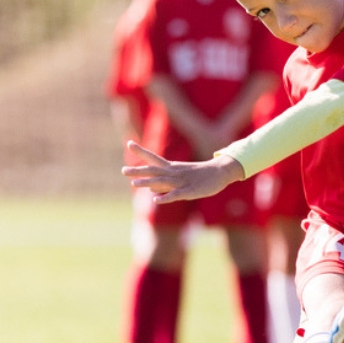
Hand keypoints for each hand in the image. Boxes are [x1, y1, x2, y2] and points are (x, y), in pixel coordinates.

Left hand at [121, 141, 244, 202]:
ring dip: (148, 183)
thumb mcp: (179, 177)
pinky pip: (176, 194)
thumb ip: (164, 183)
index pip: (154, 157)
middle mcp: (174, 172)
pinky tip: (156, 200)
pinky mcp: (190, 191)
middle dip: (139, 171)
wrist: (220, 172)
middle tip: (123, 170)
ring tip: (133, 184)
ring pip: (162, 181)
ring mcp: (181, 181)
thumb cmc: (199, 175)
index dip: (141, 151)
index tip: (129, 142)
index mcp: (172, 167)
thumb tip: (150, 189)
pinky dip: (166, 197)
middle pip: (154, 170)